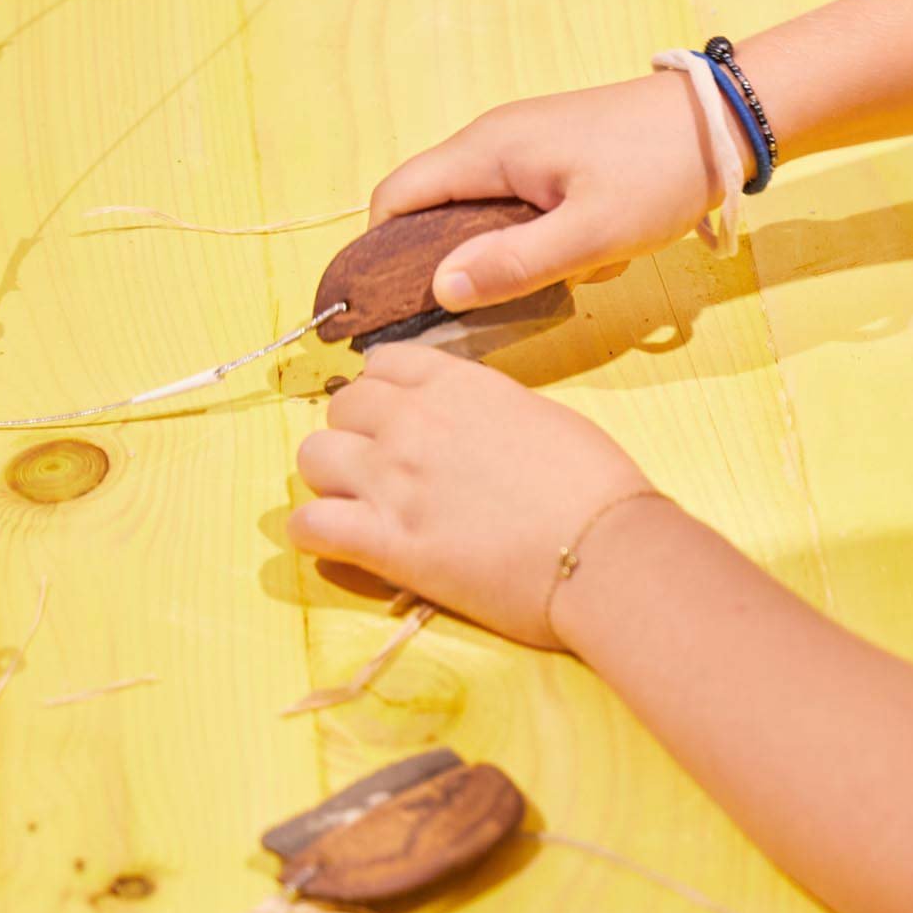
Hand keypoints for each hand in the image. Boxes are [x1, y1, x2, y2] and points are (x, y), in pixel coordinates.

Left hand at [286, 344, 655, 646]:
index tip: (398, 417)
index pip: (383, 363)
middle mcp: (413, 421)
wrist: (604, 549)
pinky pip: (308, 526)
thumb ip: (490, 411)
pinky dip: (316, 534)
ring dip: (331, 479)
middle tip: (384, 469)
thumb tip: (473, 429)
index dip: (385, 391)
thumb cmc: (596, 484)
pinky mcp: (385, 543)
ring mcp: (393, 481)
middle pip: (340, 408)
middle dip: (356, 435)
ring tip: (360, 505)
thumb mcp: (543, 417)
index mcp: (457, 384)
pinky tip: (342, 544)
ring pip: (312, 458)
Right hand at [371, 73, 748, 312]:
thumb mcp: (591, 234)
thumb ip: (514, 264)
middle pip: (433, 209)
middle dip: (452, 262)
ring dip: (513, 254)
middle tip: (483, 309)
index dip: (377, 252)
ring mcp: (526, 147)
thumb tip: (441, 289)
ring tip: (564, 274)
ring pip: (485, 214)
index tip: (387, 306)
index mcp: (486, 151)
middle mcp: (493, 141)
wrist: (725, 121)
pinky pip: (526, 208)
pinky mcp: (557, 158)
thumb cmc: (660, 171)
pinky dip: (549, 238)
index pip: (395, 198)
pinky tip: (594, 252)